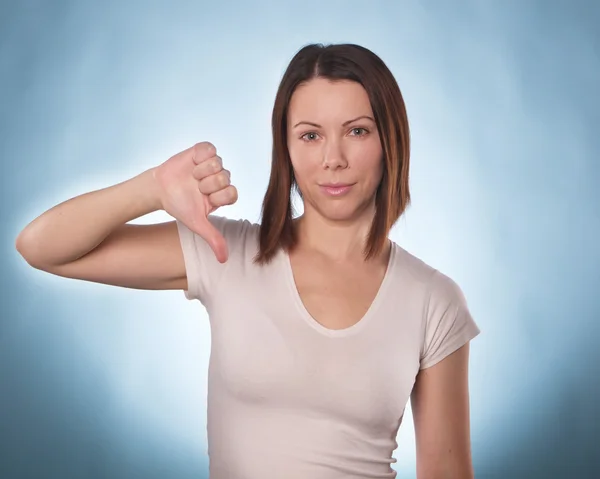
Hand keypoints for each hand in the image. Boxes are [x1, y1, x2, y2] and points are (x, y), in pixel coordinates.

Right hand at [153, 142, 237, 262]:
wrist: (160, 190)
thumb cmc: (180, 207)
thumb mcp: (197, 224)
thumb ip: (213, 239)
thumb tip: (224, 260)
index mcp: (224, 195)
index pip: (233, 193)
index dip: (217, 196)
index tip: (204, 199)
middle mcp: (221, 179)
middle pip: (225, 177)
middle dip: (206, 184)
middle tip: (195, 187)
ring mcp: (212, 164)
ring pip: (218, 163)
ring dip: (201, 171)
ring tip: (192, 176)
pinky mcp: (203, 151)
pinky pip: (210, 148)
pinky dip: (200, 156)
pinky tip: (192, 163)